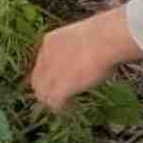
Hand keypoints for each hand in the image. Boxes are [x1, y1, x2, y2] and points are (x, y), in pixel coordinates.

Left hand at [28, 9, 142, 110]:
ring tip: (66, 104)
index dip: (50, 74)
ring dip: (52, 101)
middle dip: (46, 90)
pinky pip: (54, 102)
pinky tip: (70, 107)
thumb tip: (89, 58)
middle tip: (60, 96)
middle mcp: (45, 57)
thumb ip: (78, 50)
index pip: (41, 64)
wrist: (106, 39)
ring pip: (42, 94)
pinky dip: (61, 107)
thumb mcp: (84, 38)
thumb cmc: (105, 35)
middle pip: (37, 80)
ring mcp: (51, 73)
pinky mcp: (59, 87)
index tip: (62, 79)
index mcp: (50, 41)